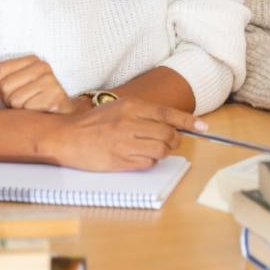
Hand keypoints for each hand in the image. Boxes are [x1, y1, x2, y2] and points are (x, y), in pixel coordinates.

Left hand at [0, 56, 81, 115]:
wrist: (63, 113)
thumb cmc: (35, 99)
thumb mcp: (16, 86)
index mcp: (32, 60)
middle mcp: (42, 66)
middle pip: (4, 86)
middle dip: (5, 100)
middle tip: (16, 104)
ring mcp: (51, 80)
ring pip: (14, 99)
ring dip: (17, 109)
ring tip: (28, 107)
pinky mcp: (55, 96)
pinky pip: (27, 108)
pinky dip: (28, 114)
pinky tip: (37, 111)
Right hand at [47, 97, 206, 171]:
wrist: (66, 137)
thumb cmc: (93, 123)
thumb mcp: (118, 108)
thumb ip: (142, 114)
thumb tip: (170, 125)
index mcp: (131, 107)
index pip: (168, 113)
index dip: (189, 121)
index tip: (204, 127)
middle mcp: (130, 123)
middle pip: (168, 134)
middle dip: (173, 141)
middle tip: (168, 142)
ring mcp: (125, 142)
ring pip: (160, 150)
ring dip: (161, 152)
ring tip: (151, 150)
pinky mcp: (120, 160)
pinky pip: (147, 163)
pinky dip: (148, 162)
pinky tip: (138, 157)